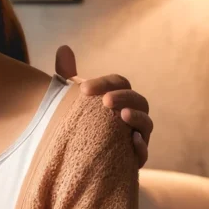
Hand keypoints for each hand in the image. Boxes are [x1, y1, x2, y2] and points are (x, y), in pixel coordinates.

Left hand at [55, 45, 152, 167]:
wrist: (78, 156)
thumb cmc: (78, 122)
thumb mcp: (68, 100)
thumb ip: (67, 75)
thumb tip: (63, 48)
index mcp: (117, 96)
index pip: (118, 83)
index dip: (104, 83)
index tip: (82, 89)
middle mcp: (131, 114)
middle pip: (137, 100)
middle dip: (123, 98)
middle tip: (106, 101)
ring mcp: (135, 136)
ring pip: (145, 124)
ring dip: (138, 118)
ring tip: (124, 115)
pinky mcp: (132, 159)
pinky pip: (143, 153)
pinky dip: (141, 147)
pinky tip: (133, 141)